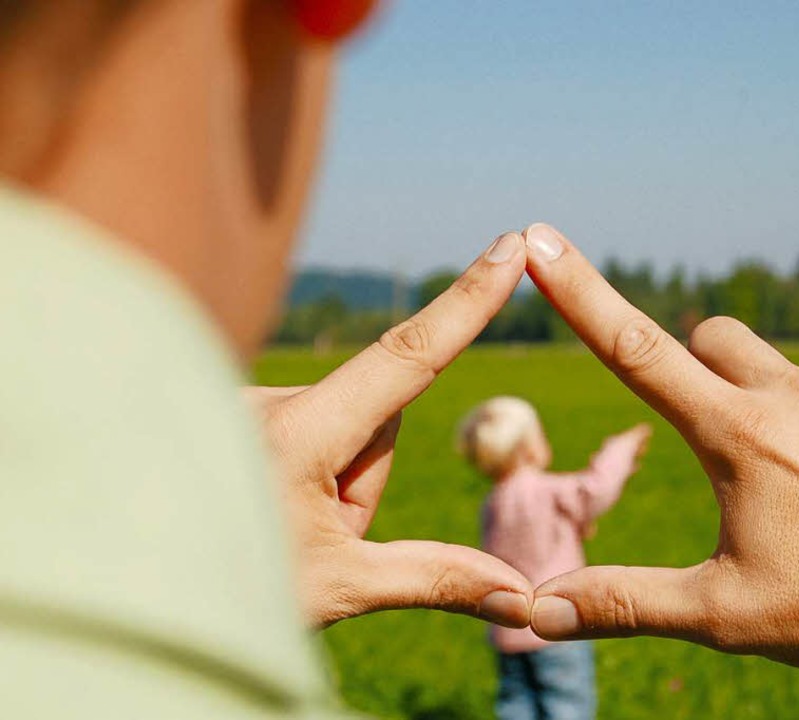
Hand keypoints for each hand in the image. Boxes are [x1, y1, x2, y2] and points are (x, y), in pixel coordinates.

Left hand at [253, 232, 532, 628]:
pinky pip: (302, 426)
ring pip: (339, 427)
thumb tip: (524, 597)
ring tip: (277, 526)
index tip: (509, 247)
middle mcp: (267, 399)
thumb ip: (436, 576)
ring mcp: (242, 400)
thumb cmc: (228, 592)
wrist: (128, 589)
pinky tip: (256, 504)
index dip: (467, 302)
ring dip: (330, 477)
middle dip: (363, 481)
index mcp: (298, 434)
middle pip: (375, 422)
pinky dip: (301, 466)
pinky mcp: (230, 408)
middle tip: (313, 538)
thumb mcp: (341, 586)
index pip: (406, 357)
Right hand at [521, 224, 798, 711]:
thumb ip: (626, 602)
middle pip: (711, 337)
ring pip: (779, 376)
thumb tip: (537, 611)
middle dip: (690, 364)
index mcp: (737, 434)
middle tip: (710, 436)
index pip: (637, 349)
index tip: (542, 241)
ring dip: (765, 413)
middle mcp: (792, 396)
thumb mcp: (724, 613)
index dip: (582, 294)